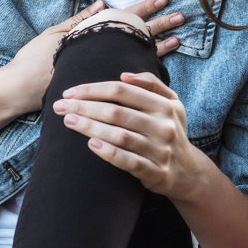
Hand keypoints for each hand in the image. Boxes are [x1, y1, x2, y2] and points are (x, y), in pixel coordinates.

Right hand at [3, 0, 182, 114]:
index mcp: (90, 37)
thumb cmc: (31, 61)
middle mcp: (99, 53)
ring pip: (136, 56)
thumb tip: (101, 6)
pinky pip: (126, 76)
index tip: (164, 1)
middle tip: (182, 17)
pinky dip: (143, 69)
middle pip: (135, 36)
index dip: (143, 10)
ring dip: (159, 48)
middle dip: (159, 25)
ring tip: (178, 39)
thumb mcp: (52, 35)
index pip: (123, 19)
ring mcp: (101, 70)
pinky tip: (158, 66)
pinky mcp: (98, 85)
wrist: (18, 91)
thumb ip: (78, 21)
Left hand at [52, 71, 204, 200]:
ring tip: (68, 121)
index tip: (68, 92)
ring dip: (90, 127)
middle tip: (59, 107)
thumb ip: (151, 84)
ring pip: (120, 136)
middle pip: (116, 112)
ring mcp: (161, 150)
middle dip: (84, 107)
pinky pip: (130, 161)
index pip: (122, 91)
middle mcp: (164, 126)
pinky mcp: (156, 172)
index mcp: (164, 105)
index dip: (92, 89)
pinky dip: (109, 153)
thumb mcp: (170, 103)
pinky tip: (91, 145)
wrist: (187, 171)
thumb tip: (124, 75)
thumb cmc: (166, 130)